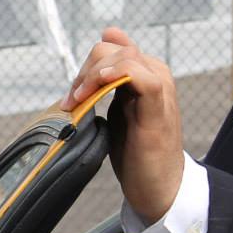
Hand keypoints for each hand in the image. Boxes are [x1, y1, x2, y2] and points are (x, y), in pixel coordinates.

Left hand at [62, 27, 184, 221]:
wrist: (158, 186)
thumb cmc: (137, 153)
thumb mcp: (117, 112)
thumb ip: (107, 88)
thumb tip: (88, 69)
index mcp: (145, 74)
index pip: (114, 46)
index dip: (87, 63)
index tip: (74, 92)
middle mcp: (155, 74)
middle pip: (114, 49)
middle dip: (85, 70)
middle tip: (71, 100)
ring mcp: (161, 89)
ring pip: (126, 56)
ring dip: (94, 75)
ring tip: (79, 100)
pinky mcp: (159, 107)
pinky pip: (141, 76)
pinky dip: (116, 76)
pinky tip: (98, 91)